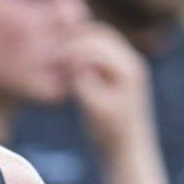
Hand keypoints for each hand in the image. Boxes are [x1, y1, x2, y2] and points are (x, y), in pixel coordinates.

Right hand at [65, 22, 154, 156]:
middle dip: (74, 38)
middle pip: (99, 34)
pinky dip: (81, 49)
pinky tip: (65, 62)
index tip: (52, 60)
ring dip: (77, 41)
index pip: (96, 44)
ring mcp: (127, 63)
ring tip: (56, 53)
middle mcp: (132, 61)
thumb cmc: (110, 133)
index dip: (72, 47)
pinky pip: (98, 49)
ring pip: (99, 38)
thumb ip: (84, 79)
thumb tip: (73, 58)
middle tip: (51, 50)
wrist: (127, 149)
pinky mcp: (119, 70)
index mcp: (128, 69)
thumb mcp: (94, 107)